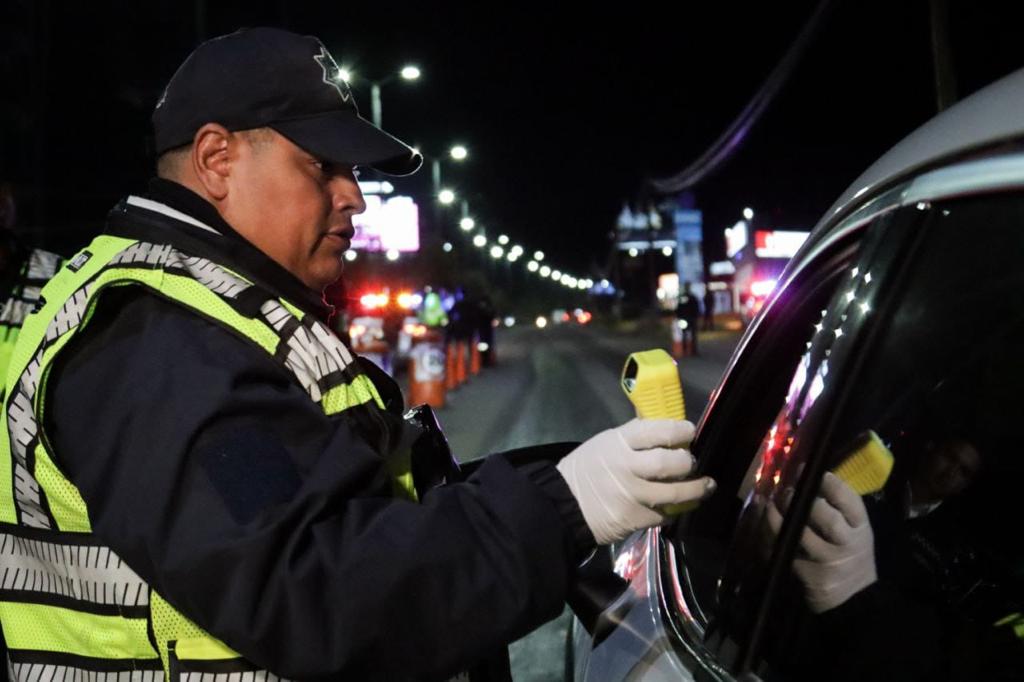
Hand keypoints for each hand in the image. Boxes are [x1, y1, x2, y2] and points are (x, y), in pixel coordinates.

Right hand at [556, 419, 715, 545]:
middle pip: (670, 463)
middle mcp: (626, 467)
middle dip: (688, 462)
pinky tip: (677, 505)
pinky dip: (674, 510)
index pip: (657, 430)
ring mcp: (632, 495)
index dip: (680, 430)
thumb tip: (666, 430)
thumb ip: (633, 438)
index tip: (690, 432)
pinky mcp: (635, 519)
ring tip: (706, 486)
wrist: (563, 504)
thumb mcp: (604, 443)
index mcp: (618, 442)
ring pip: (675, 493)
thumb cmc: (586, 468)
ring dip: (696, 489)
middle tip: (691, 462)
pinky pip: (665, 514)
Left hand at [767, 471, 876, 612]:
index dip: (830, 485)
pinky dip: (771, 537)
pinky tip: (765, 526)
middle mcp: (847, 544)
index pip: (850, 502)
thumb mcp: (856, 530)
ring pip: (799, 535)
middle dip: (802, 501)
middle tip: (786, 491)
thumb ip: (840, 508)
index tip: (811, 472)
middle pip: (826, 519)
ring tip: (770, 505)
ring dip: (778, 517)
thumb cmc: (851, 553)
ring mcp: (828, 561)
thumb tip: (810, 477)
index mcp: (861, 528)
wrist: (855, 598)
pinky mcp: (809, 575)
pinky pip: (785, 551)